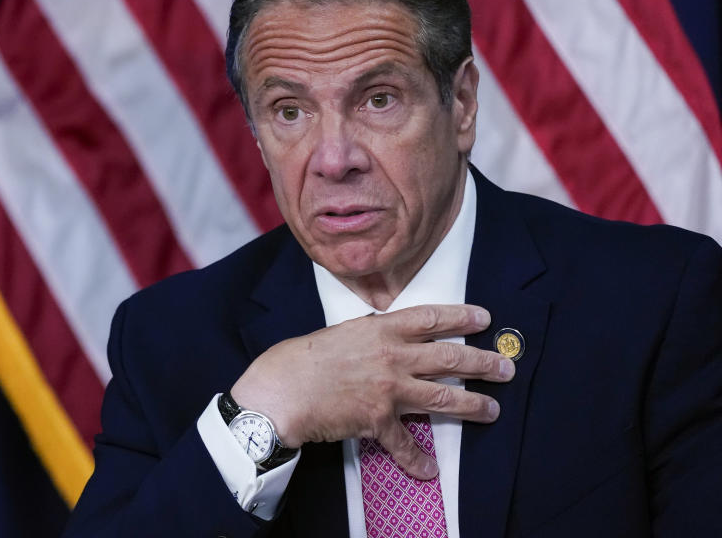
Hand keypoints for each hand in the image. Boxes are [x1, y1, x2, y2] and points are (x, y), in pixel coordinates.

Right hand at [230, 304, 512, 478]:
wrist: (282, 389)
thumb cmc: (302, 359)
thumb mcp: (341, 332)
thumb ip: (370, 335)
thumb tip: (389, 338)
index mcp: (381, 329)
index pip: (432, 318)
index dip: (462, 317)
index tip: (484, 319)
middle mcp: (391, 356)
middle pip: (450, 358)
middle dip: (483, 363)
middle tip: (506, 368)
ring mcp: (388, 389)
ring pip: (443, 397)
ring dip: (472, 405)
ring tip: (492, 409)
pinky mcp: (377, 420)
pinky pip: (405, 445)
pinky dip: (417, 460)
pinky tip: (429, 471)